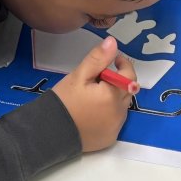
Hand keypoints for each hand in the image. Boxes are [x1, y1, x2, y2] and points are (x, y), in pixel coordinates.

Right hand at [55, 36, 133, 152]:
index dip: (123, 64)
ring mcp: (116, 127)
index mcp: (113, 95)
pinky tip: (93, 113)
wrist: (50, 132)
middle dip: (118, 82)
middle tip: (99, 79)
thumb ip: (98, 59)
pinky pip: (115, 122)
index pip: (129, 76)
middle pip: (127, 92)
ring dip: (114, 98)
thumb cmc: (64, 101)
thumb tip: (113, 42)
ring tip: (93, 96)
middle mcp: (119, 113)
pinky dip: (109, 114)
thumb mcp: (79, 76)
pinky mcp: (109, 138)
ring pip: (122, 107)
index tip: (114, 59)